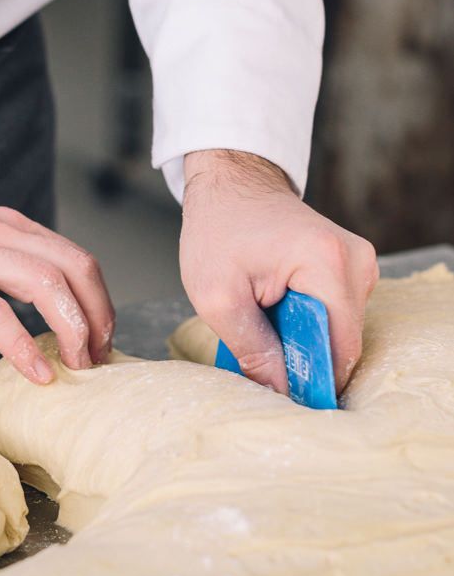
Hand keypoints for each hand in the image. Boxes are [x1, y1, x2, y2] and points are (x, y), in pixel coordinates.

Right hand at [0, 139, 115, 392]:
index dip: (97, 300)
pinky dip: (22, 344)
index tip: (100, 341)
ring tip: (80, 366)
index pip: (71, 256)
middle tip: (100, 359)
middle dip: (98, 315)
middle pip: (74, 265)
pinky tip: (35, 374)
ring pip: (44, 281)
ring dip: (73, 327)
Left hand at [180, 149, 378, 394]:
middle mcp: (357, 261)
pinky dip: (304, 318)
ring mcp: (358, 262)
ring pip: (337, 328)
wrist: (228, 183)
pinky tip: (274, 306)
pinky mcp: (349, 265)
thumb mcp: (216, 295)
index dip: (311, 377)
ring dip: (300, 334)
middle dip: (301, 353)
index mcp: (328, 264)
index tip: (280, 392)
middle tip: (258, 350)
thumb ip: (251, 347)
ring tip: (261, 317)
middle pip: (341, 339)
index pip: (339, 348)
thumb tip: (280, 389)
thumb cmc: (217, 229)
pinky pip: (333, 311)